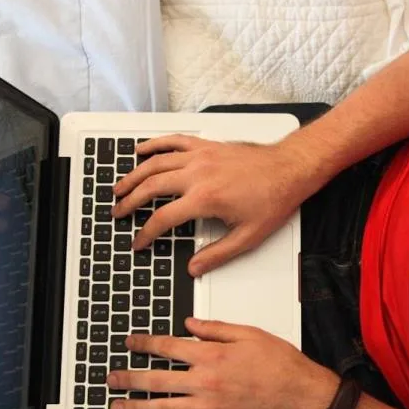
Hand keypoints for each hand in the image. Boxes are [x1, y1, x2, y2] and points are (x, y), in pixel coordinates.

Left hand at [107, 318, 338, 408]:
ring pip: (162, 408)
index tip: (130, 343)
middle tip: (111, 378)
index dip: (144, 344)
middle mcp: (206, 382)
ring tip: (116, 406)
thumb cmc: (282, 366)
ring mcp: (209, 408)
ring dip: (135, 407)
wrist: (302, 397)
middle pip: (156, 380)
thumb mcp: (251, 335)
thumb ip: (217, 328)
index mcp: (213, 355)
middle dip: (129, 378)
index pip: (168, 348)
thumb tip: (191, 324)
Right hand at [112, 136, 324, 275]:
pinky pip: (174, 141)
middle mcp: (198, 174)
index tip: (138, 242)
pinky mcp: (207, 146)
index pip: (164, 219)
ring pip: (156, 163)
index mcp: (205, 198)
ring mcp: (201, 156)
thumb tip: (194, 268)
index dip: (146, 233)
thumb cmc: (273, 199)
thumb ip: (217, 254)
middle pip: (151, 187)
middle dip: (130, 202)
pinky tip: (140, 150)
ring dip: (133, 175)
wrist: (290, 170)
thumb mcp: (247, 237)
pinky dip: (154, 144)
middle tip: (118, 213)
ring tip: (119, 188)